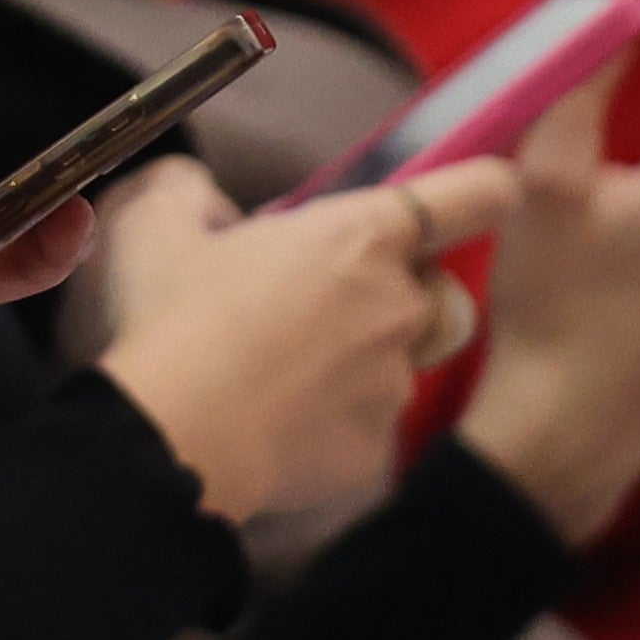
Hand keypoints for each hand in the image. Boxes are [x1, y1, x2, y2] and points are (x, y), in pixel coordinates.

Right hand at [90, 150, 521, 521]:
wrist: (172, 438)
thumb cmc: (172, 318)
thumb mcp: (154, 225)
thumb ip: (187, 191)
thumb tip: (198, 193)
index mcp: (362, 236)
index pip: (476, 194)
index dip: (485, 189)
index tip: (481, 196)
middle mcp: (399, 306)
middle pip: (431, 290)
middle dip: (388, 295)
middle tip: (313, 310)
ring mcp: (395, 384)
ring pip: (397, 365)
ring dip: (356, 365)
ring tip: (278, 380)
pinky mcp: (377, 450)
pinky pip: (364, 429)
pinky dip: (329, 428)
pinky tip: (272, 430)